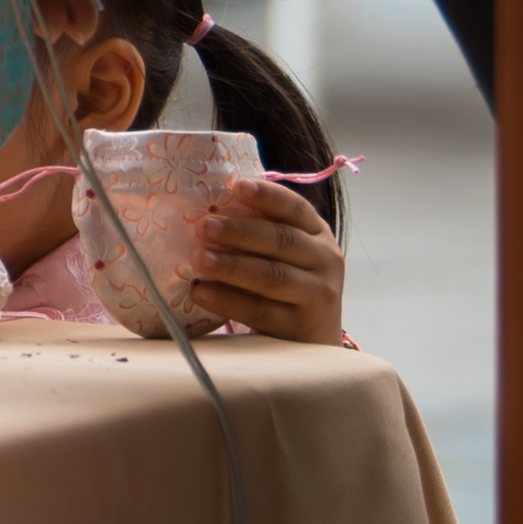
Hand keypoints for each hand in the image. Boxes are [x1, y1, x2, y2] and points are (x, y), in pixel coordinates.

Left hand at [185, 178, 345, 342]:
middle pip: (281, 240)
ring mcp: (318, 296)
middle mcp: (325, 260)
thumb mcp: (283, 252)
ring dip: (231, 266)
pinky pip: (261, 312)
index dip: (267, 195)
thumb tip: (205, 207)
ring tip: (198, 259)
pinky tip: (201, 294)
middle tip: (203, 226)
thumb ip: (257, 228)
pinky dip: (229, 301)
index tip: (237, 185)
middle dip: (239, 232)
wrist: (312, 338)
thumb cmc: (286, 284)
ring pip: (272, 277)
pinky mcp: (302, 328)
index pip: (295, 208)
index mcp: (317, 232)